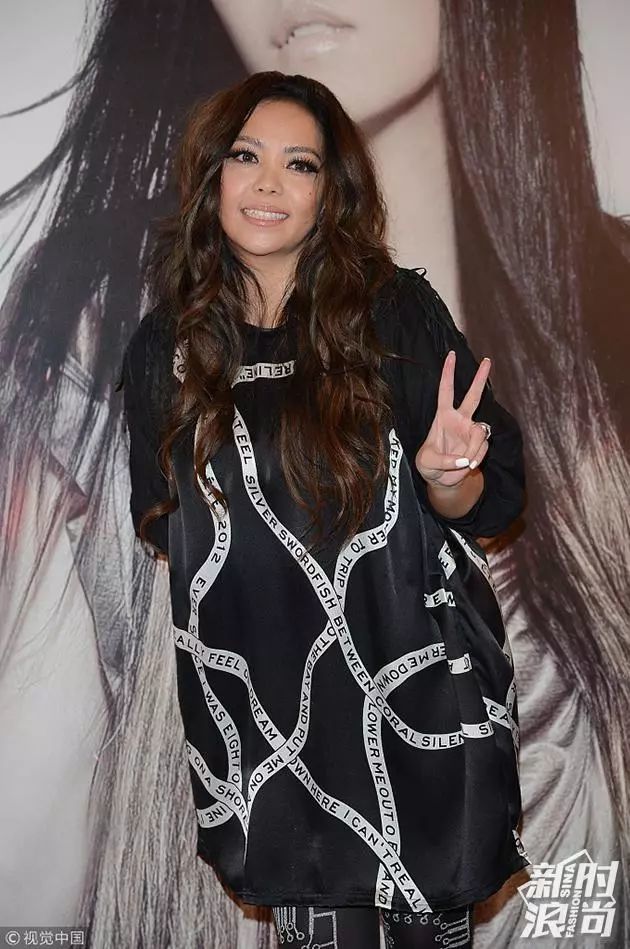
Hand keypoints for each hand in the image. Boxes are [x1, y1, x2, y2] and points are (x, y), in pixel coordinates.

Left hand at [415, 350, 491, 487]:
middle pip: (473, 395)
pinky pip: (483, 449)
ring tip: (464, 462)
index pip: (446, 390)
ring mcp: (472, 431)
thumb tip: (465, 461)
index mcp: (443, 416)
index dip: (448, 373)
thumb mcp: (426, 463)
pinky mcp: (480, 444)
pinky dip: (476, 458)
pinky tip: (467, 465)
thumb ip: (444, 461)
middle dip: (481, 378)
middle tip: (487, 360)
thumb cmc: (429, 466)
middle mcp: (460, 420)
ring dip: (473, 449)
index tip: (451, 355)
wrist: (442, 479)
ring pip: (481, 432)